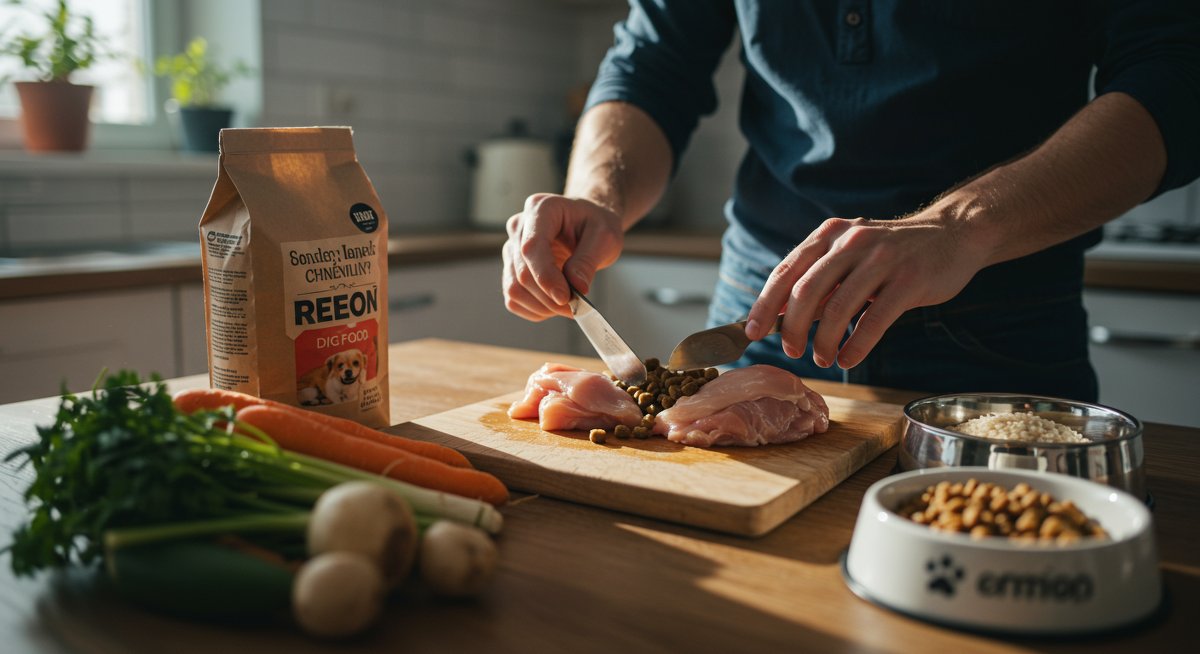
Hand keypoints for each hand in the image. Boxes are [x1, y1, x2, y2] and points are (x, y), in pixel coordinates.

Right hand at [502, 193, 624, 321]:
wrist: (587, 224)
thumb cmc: (595, 224)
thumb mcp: (604, 236)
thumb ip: (588, 260)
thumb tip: (576, 287)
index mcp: (540, 209)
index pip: (532, 248)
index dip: (546, 277)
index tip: (566, 298)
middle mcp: (519, 227)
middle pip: (522, 273)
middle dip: (550, 297)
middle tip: (577, 306)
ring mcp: (511, 249)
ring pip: (514, 289)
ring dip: (543, 307)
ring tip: (569, 305)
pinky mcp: (511, 269)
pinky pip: (514, 300)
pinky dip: (536, 310)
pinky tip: (555, 304)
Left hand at [744, 212, 985, 367]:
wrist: (952, 235)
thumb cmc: (891, 252)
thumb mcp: (849, 254)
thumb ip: (818, 279)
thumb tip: (779, 314)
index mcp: (829, 234)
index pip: (786, 271)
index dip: (766, 304)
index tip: (753, 332)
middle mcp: (852, 241)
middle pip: (807, 291)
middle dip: (793, 328)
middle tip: (792, 351)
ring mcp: (882, 259)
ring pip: (839, 308)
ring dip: (824, 341)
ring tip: (822, 359)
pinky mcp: (910, 279)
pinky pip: (874, 320)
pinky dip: (856, 346)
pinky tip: (848, 359)